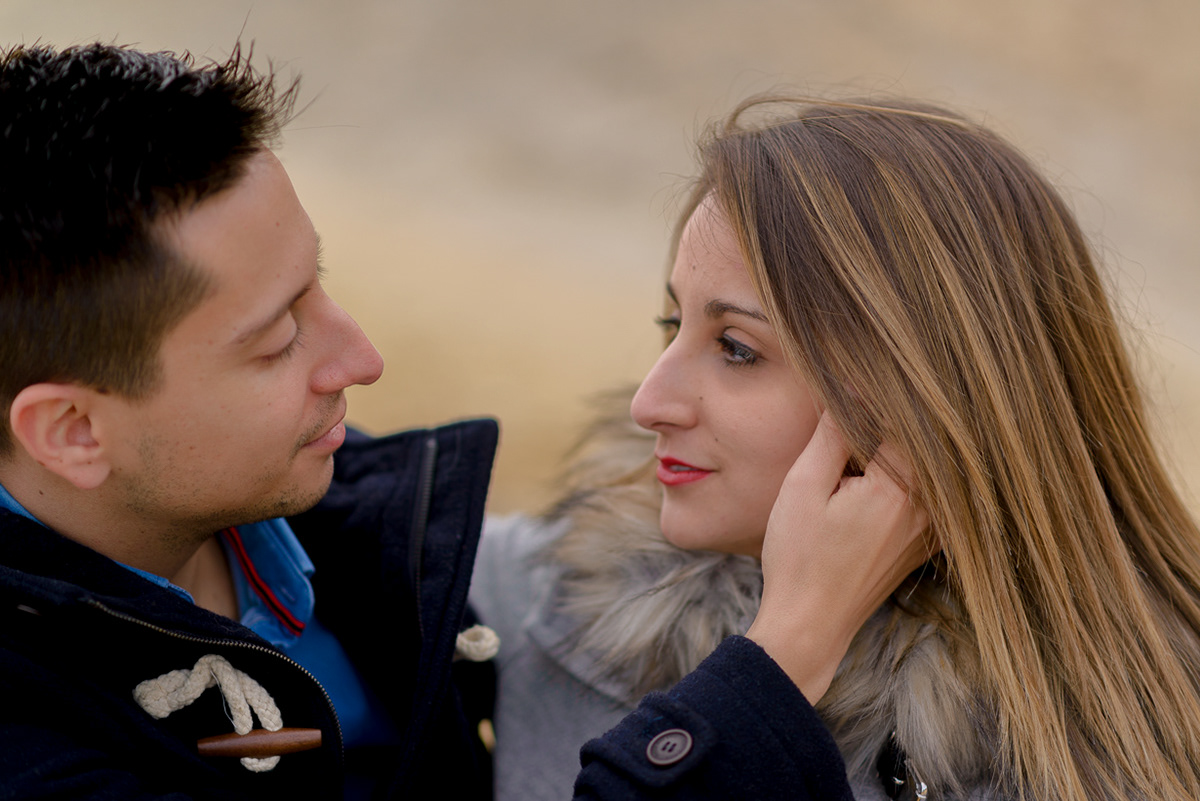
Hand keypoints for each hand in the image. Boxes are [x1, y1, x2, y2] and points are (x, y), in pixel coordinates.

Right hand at [746, 411, 932, 702]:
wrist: (810, 624)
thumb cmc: (799, 558)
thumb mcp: (803, 487)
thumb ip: (830, 436)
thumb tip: (849, 389)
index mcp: (899, 489)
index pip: (905, 420)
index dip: (879, 396)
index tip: (856, 381)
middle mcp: (927, 509)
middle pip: (924, 442)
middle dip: (895, 419)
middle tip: (863, 399)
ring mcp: (930, 531)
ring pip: (930, 469)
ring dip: (904, 449)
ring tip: (866, 437)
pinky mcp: (923, 545)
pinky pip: (929, 496)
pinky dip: (911, 478)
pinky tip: (876, 474)